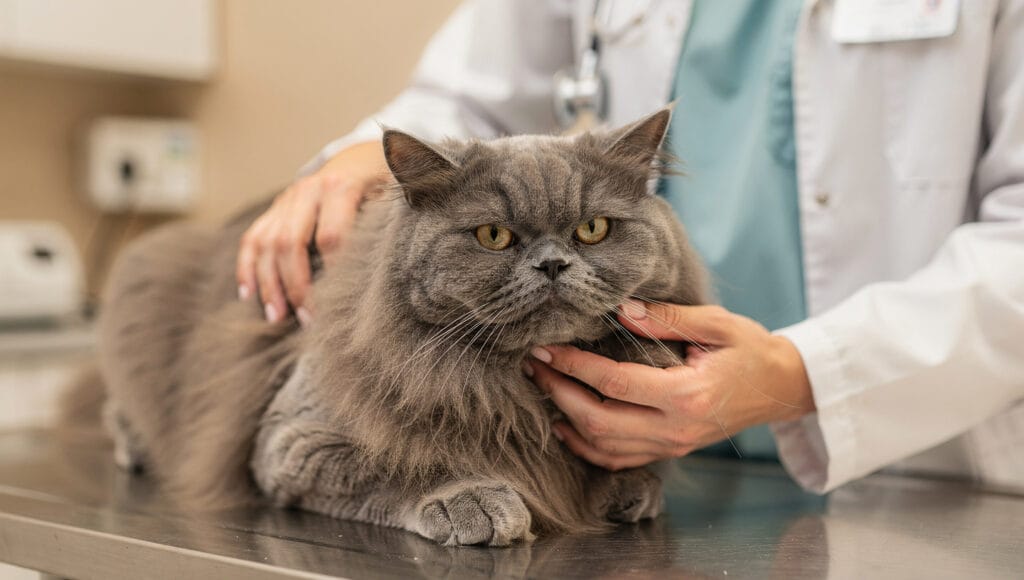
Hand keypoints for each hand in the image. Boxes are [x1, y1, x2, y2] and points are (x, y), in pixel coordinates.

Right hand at [236, 141, 387, 323]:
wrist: (360, 157)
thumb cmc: (380, 184)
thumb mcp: (391, 195)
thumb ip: (385, 223)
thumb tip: (387, 266)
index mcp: (340, 186)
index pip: (330, 236)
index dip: (332, 272)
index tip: (338, 302)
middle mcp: (307, 190)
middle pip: (291, 243)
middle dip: (297, 285)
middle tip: (307, 319)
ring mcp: (286, 199)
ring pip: (267, 243)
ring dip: (270, 284)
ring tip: (277, 317)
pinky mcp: (274, 208)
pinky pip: (252, 238)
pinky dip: (247, 267)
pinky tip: (248, 294)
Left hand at [523, 301, 814, 470]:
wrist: (782, 387)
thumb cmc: (751, 350)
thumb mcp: (717, 324)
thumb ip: (668, 318)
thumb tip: (622, 310)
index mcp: (686, 395)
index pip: (615, 383)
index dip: (574, 366)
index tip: (546, 348)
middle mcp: (676, 428)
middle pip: (599, 421)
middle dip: (559, 392)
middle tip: (534, 365)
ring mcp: (672, 446)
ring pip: (603, 445)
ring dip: (565, 419)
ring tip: (542, 387)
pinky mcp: (670, 451)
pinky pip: (618, 458)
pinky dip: (585, 445)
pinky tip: (565, 424)